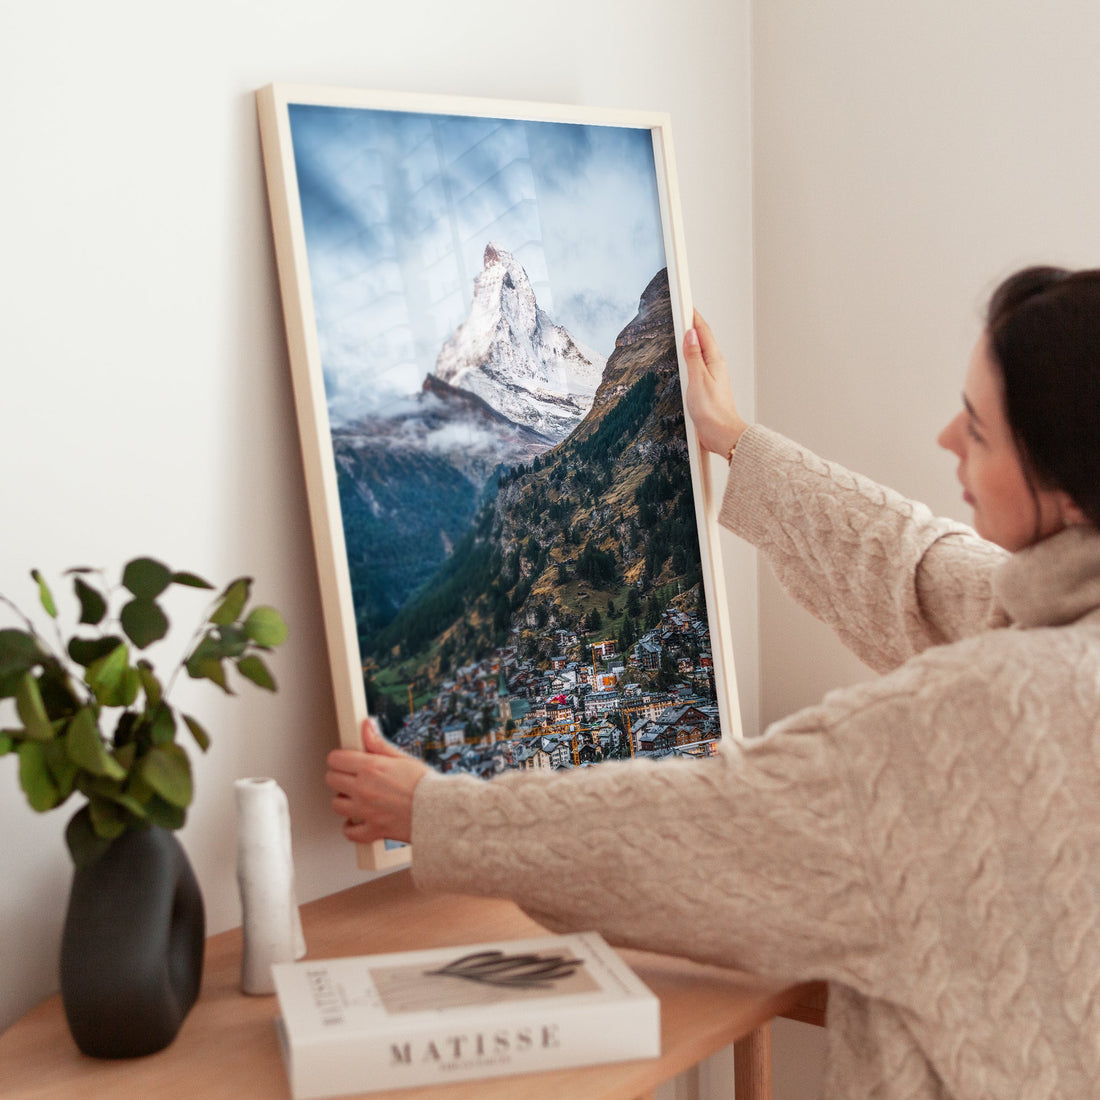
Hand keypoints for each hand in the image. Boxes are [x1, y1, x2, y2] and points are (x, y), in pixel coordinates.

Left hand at [325, 718, 429, 844]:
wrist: (440, 811)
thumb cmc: (426, 785)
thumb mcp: (402, 758)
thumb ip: (379, 743)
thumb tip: (367, 726)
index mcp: (371, 768)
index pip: (336, 759)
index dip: (340, 758)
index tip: (345, 760)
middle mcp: (364, 789)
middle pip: (331, 780)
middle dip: (339, 776)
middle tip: (351, 777)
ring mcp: (366, 811)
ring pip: (336, 805)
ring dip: (344, 800)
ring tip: (356, 797)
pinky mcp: (372, 829)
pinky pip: (350, 832)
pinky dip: (351, 827)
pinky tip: (357, 820)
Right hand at [683, 310, 748, 456]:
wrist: (722, 434)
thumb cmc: (712, 411)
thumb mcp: (698, 380)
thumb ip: (693, 356)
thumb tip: (690, 334)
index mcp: (714, 361)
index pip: (703, 332)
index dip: (693, 317)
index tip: (685, 304)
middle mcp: (715, 366)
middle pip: (702, 339)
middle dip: (691, 325)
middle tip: (681, 311)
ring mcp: (711, 376)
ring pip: (700, 352)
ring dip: (691, 340)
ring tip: (681, 329)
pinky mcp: (707, 387)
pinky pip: (697, 365)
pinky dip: (690, 357)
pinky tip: (684, 359)